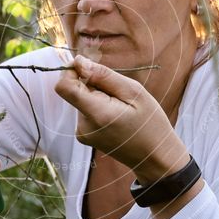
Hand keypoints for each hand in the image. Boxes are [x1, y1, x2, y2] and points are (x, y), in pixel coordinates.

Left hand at [54, 55, 189, 182]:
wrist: (154, 156)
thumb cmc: (150, 123)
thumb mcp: (134, 92)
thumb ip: (103, 76)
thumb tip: (79, 62)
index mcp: (97, 114)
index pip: (64, 87)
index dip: (71, 71)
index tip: (88, 66)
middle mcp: (83, 126)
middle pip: (74, 90)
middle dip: (92, 83)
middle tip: (118, 92)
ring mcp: (82, 133)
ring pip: (80, 99)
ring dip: (97, 95)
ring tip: (120, 106)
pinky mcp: (84, 136)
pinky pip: (85, 110)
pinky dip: (97, 106)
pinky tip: (116, 115)